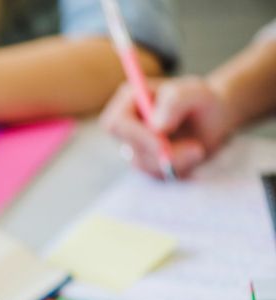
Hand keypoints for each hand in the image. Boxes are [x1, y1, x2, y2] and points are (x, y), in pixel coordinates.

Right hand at [101, 77, 233, 178]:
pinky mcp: (146, 162)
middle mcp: (126, 123)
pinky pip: (154, 175)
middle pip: (129, 148)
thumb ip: (175, 101)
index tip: (162, 144)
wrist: (215, 120)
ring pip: (143, 164)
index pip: (116, 123)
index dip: (137, 136)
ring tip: (199, 149)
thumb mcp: (197, 93)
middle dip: (160, 153)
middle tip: (195, 150)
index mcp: (129, 99)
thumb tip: (156, 127)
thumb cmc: (203, 100)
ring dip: (175, 161)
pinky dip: (177, 169)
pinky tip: (193, 156)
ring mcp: (134, 145)